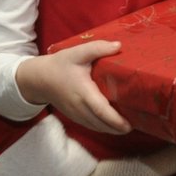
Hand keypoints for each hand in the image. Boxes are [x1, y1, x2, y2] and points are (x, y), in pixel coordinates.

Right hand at [15, 41, 130, 134]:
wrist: (39, 79)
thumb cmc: (60, 65)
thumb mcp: (78, 52)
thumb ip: (98, 48)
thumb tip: (119, 46)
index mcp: (83, 92)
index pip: (101, 110)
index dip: (115, 120)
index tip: (129, 125)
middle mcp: (80, 107)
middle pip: (101, 124)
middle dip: (119, 128)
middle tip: (137, 124)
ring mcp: (76, 115)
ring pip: (97, 127)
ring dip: (112, 129)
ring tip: (128, 126)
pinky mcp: (75, 117)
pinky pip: (91, 125)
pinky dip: (103, 127)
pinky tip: (114, 124)